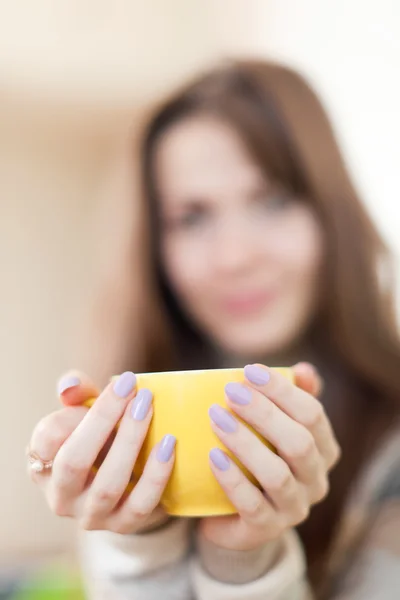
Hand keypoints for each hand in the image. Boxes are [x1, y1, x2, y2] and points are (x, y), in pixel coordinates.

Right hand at [27, 371, 175, 533]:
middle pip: (74, 462)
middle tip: (133, 389)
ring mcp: (90, 516)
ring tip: (148, 409)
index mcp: (44, 463)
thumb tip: (70, 386)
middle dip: (104, 420)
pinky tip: (169, 444)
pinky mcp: (122, 525)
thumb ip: (77, 392)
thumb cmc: (101, 436)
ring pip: (108, 485)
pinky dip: (156, 474)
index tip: (111, 386)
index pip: (46, 439)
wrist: (128, 481)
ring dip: (130, 442)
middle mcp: (60, 496)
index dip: (73, 412)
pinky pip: (140, 505)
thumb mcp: (86, 411)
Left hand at [200, 363, 339, 550]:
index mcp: (323, 450)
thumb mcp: (273, 425)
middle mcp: (316, 480)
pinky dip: (233, 478)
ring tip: (216, 418)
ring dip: (245, 442)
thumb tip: (303, 370)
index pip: (313, 415)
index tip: (250, 370)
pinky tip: (213, 456)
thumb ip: (289, 396)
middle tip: (230, 391)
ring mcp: (294, 508)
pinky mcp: (266, 529)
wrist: (235, 512)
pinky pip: (252, 505)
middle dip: (264, 413)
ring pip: (277, 475)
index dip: (283, 390)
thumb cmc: (257, 456)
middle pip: (299, 443)